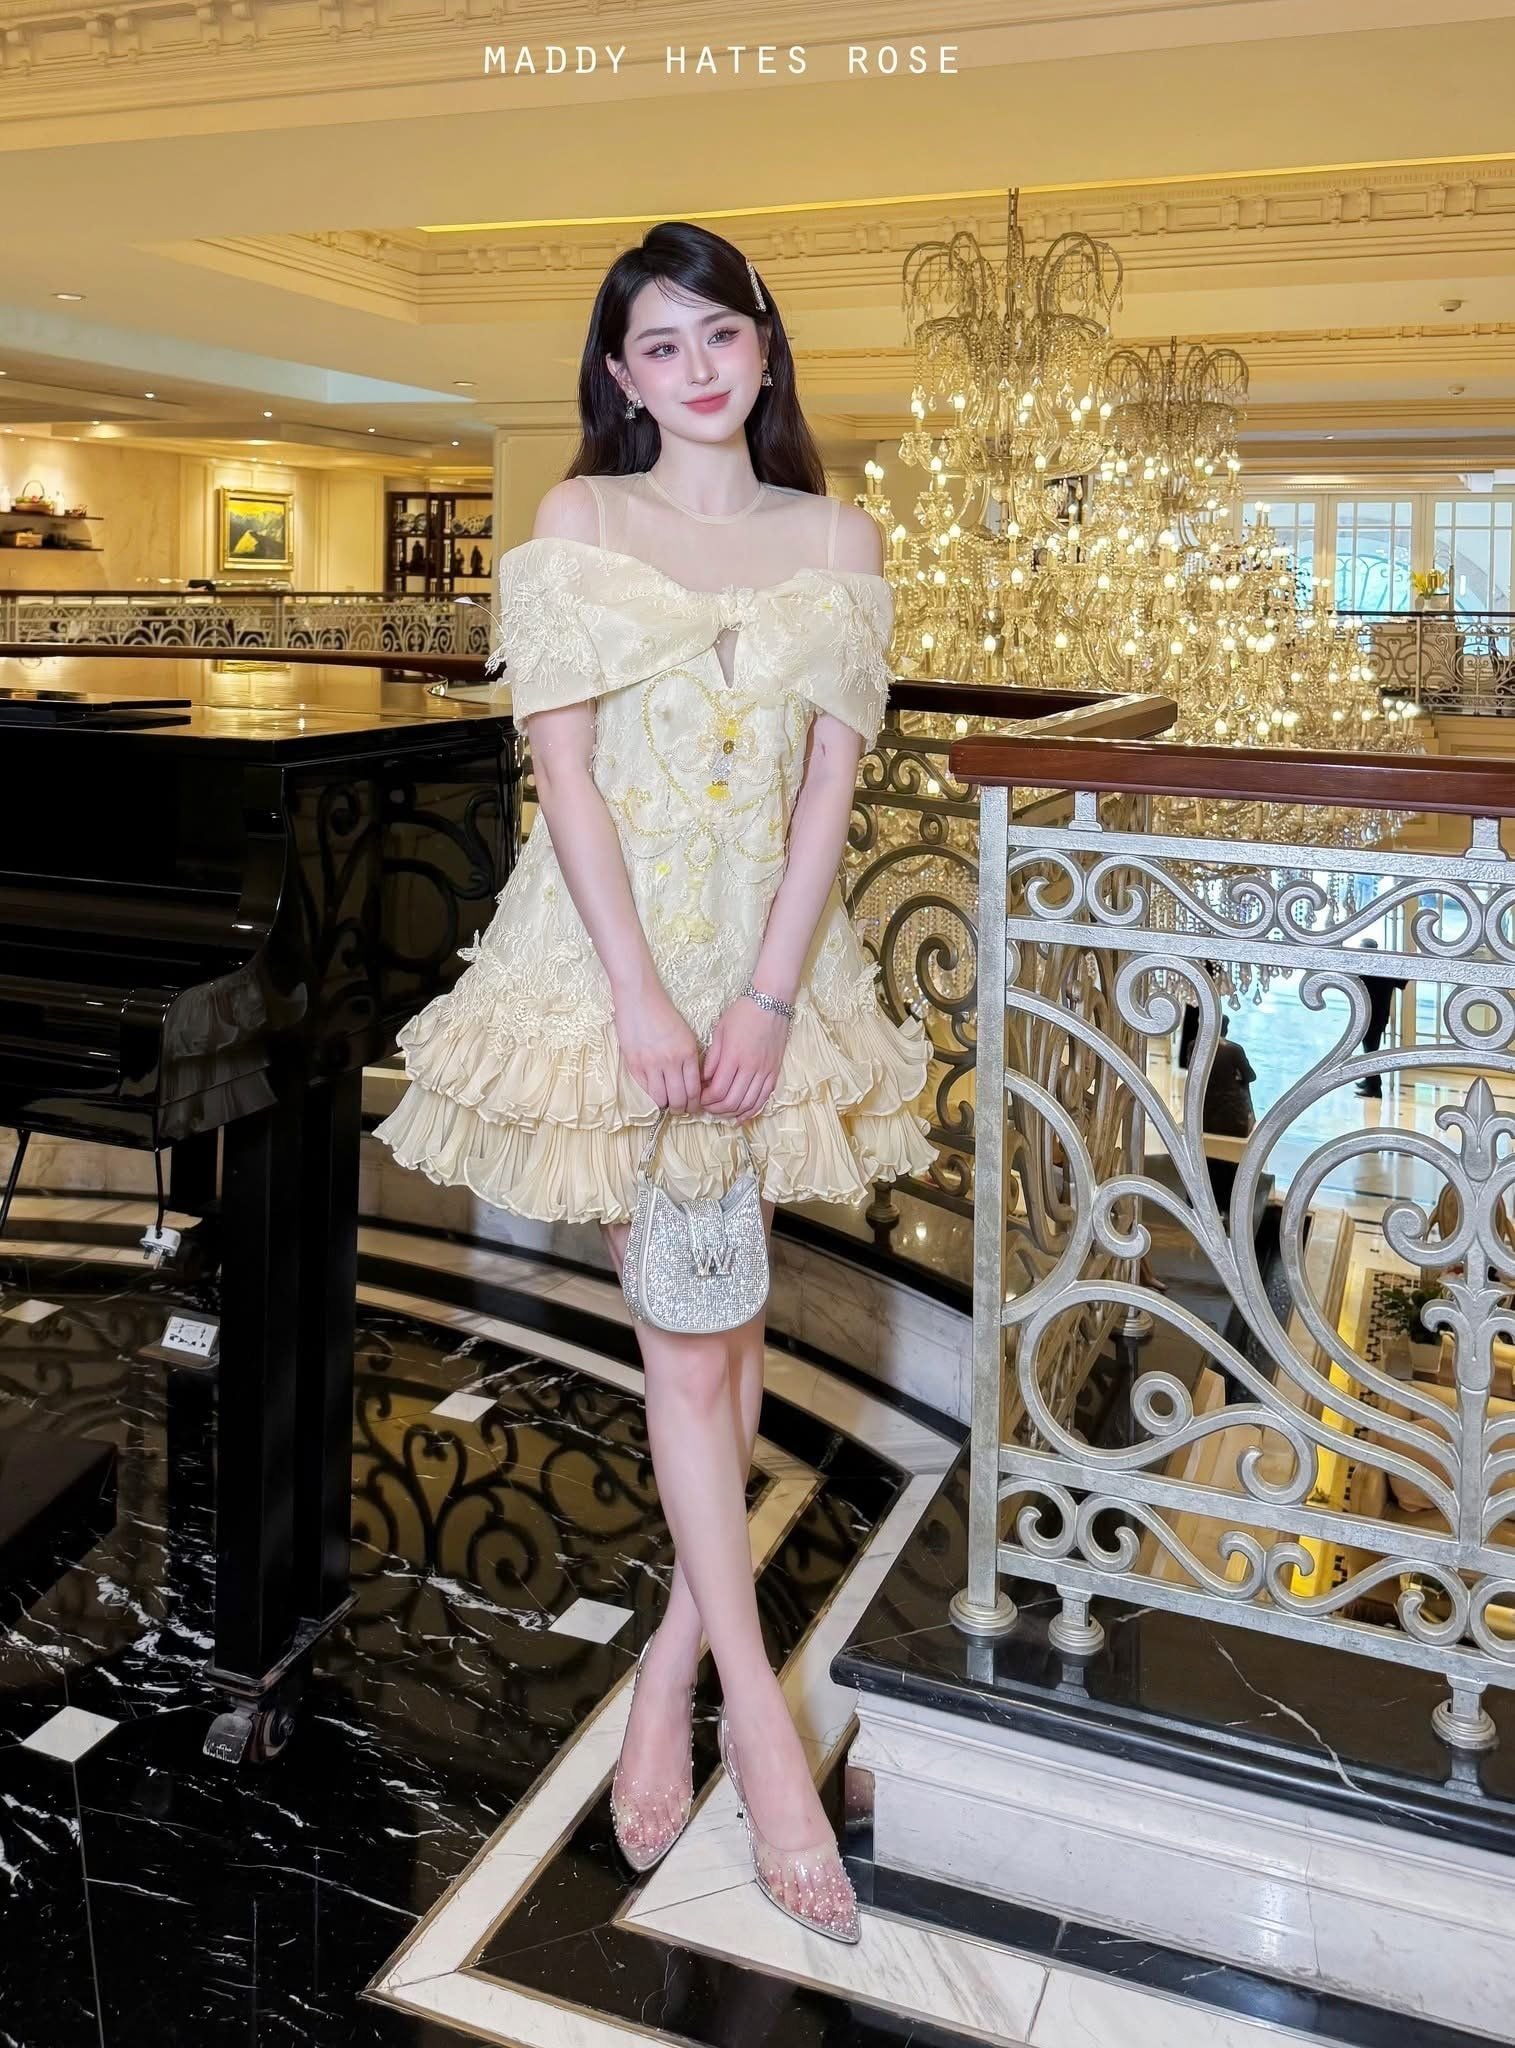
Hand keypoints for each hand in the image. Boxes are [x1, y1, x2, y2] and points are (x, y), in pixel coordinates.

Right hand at [615, 983, 703, 1111]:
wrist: (639, 998)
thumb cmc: (664, 1014)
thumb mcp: (686, 1035)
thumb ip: (690, 1059)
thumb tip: (692, 1084)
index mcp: (688, 1053)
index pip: (694, 1089)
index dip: (695, 1104)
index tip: (694, 1107)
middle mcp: (670, 1061)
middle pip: (679, 1098)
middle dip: (682, 1109)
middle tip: (682, 1110)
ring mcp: (650, 1064)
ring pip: (661, 1099)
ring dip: (666, 1105)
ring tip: (667, 1104)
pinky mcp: (633, 1064)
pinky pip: (644, 1090)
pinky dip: (651, 1096)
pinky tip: (654, 1093)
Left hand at [700, 994, 788, 1119]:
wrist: (771, 1003)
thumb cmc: (743, 1013)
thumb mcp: (720, 1031)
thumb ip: (712, 1058)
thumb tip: (703, 1080)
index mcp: (733, 1057)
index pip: (717, 1091)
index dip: (705, 1100)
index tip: (698, 1098)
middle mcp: (750, 1068)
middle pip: (731, 1102)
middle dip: (715, 1109)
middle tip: (706, 1107)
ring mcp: (764, 1072)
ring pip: (747, 1104)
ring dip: (732, 1113)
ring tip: (721, 1112)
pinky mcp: (774, 1072)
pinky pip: (763, 1099)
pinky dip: (751, 1111)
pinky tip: (741, 1116)